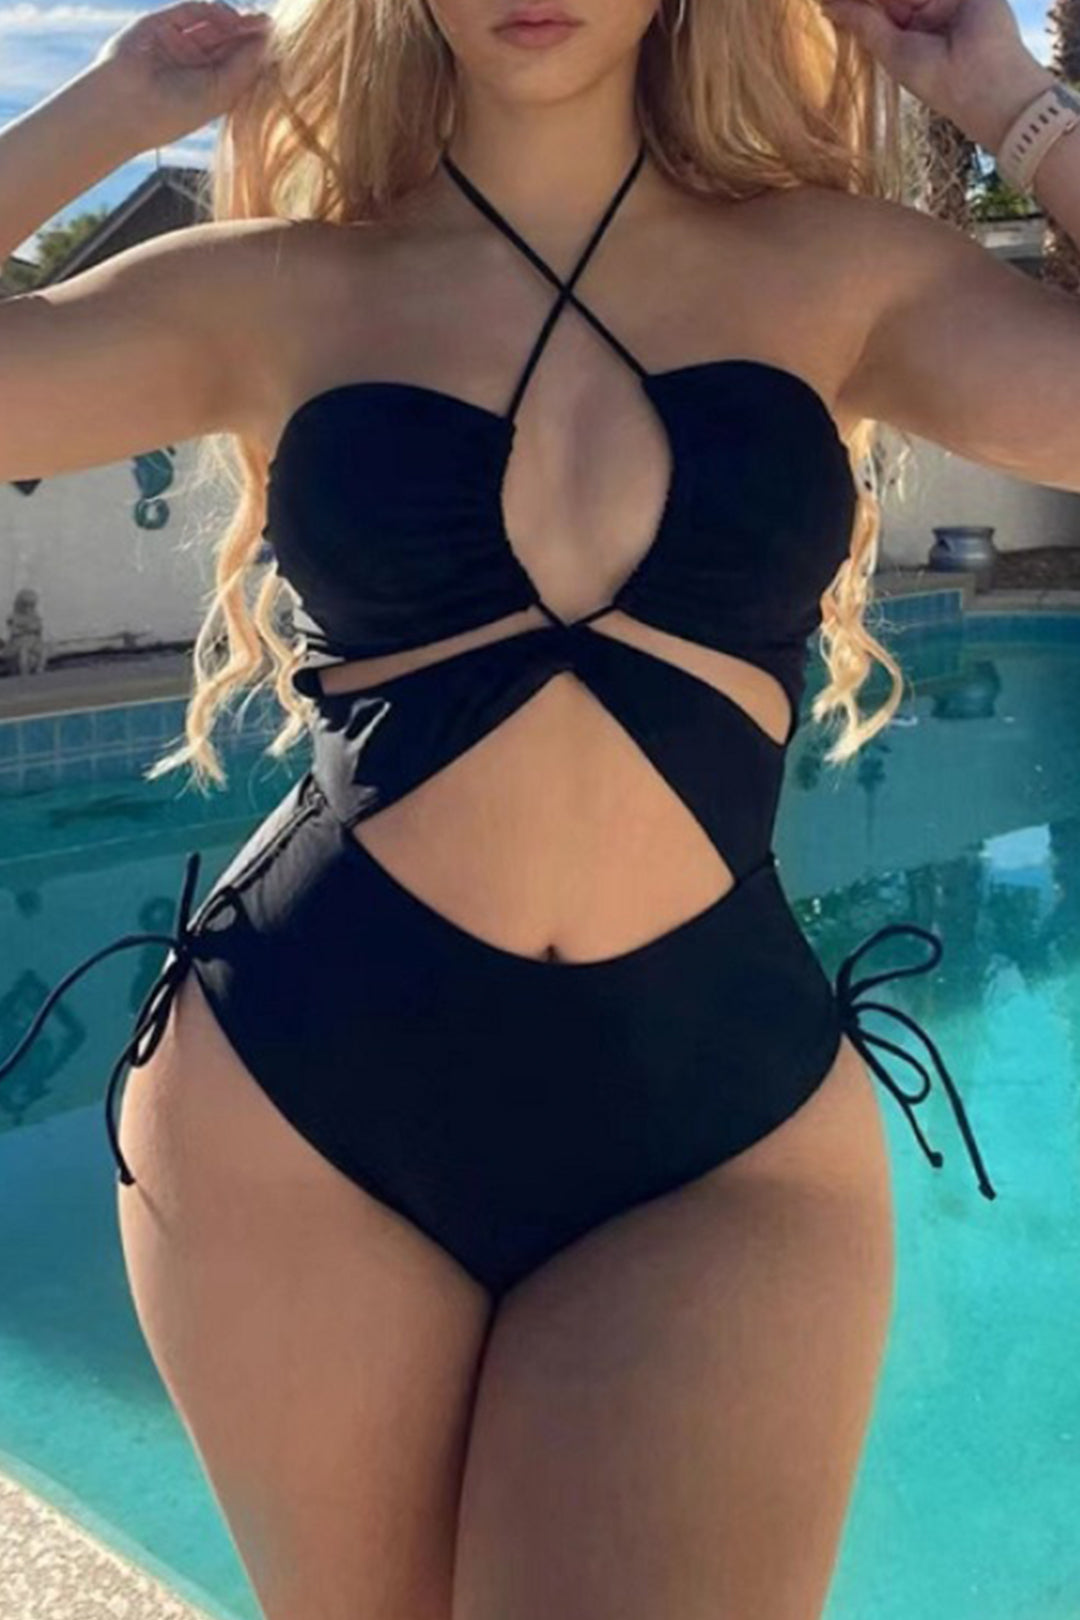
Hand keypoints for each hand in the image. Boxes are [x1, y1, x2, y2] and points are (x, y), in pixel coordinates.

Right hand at [90, 0, 274, 150]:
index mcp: (208, 86)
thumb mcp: (219, 93)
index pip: (238, 62)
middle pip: (229, 40)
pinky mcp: (161, 23)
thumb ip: (244, 67)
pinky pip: (191, 10)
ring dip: (234, 20)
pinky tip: (230, 18)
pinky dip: (211, 10)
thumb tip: (268, 40)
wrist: (127, 106)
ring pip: (212, 23)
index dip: (257, 51)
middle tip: (272, 24)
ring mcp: (177, 41)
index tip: (280, 43)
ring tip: (254, 21)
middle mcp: (193, 63)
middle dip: (249, 32)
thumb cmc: (174, 112)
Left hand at [818, 0, 1053, 147]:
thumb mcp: (892, 51)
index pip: (875, 6)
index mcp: (906, 32)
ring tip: (899, 6)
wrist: (984, 80)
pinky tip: (912, 1)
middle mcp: (925, 11)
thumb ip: (863, 22)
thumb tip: (826, 6)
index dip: (854, 1)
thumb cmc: (935, 78)